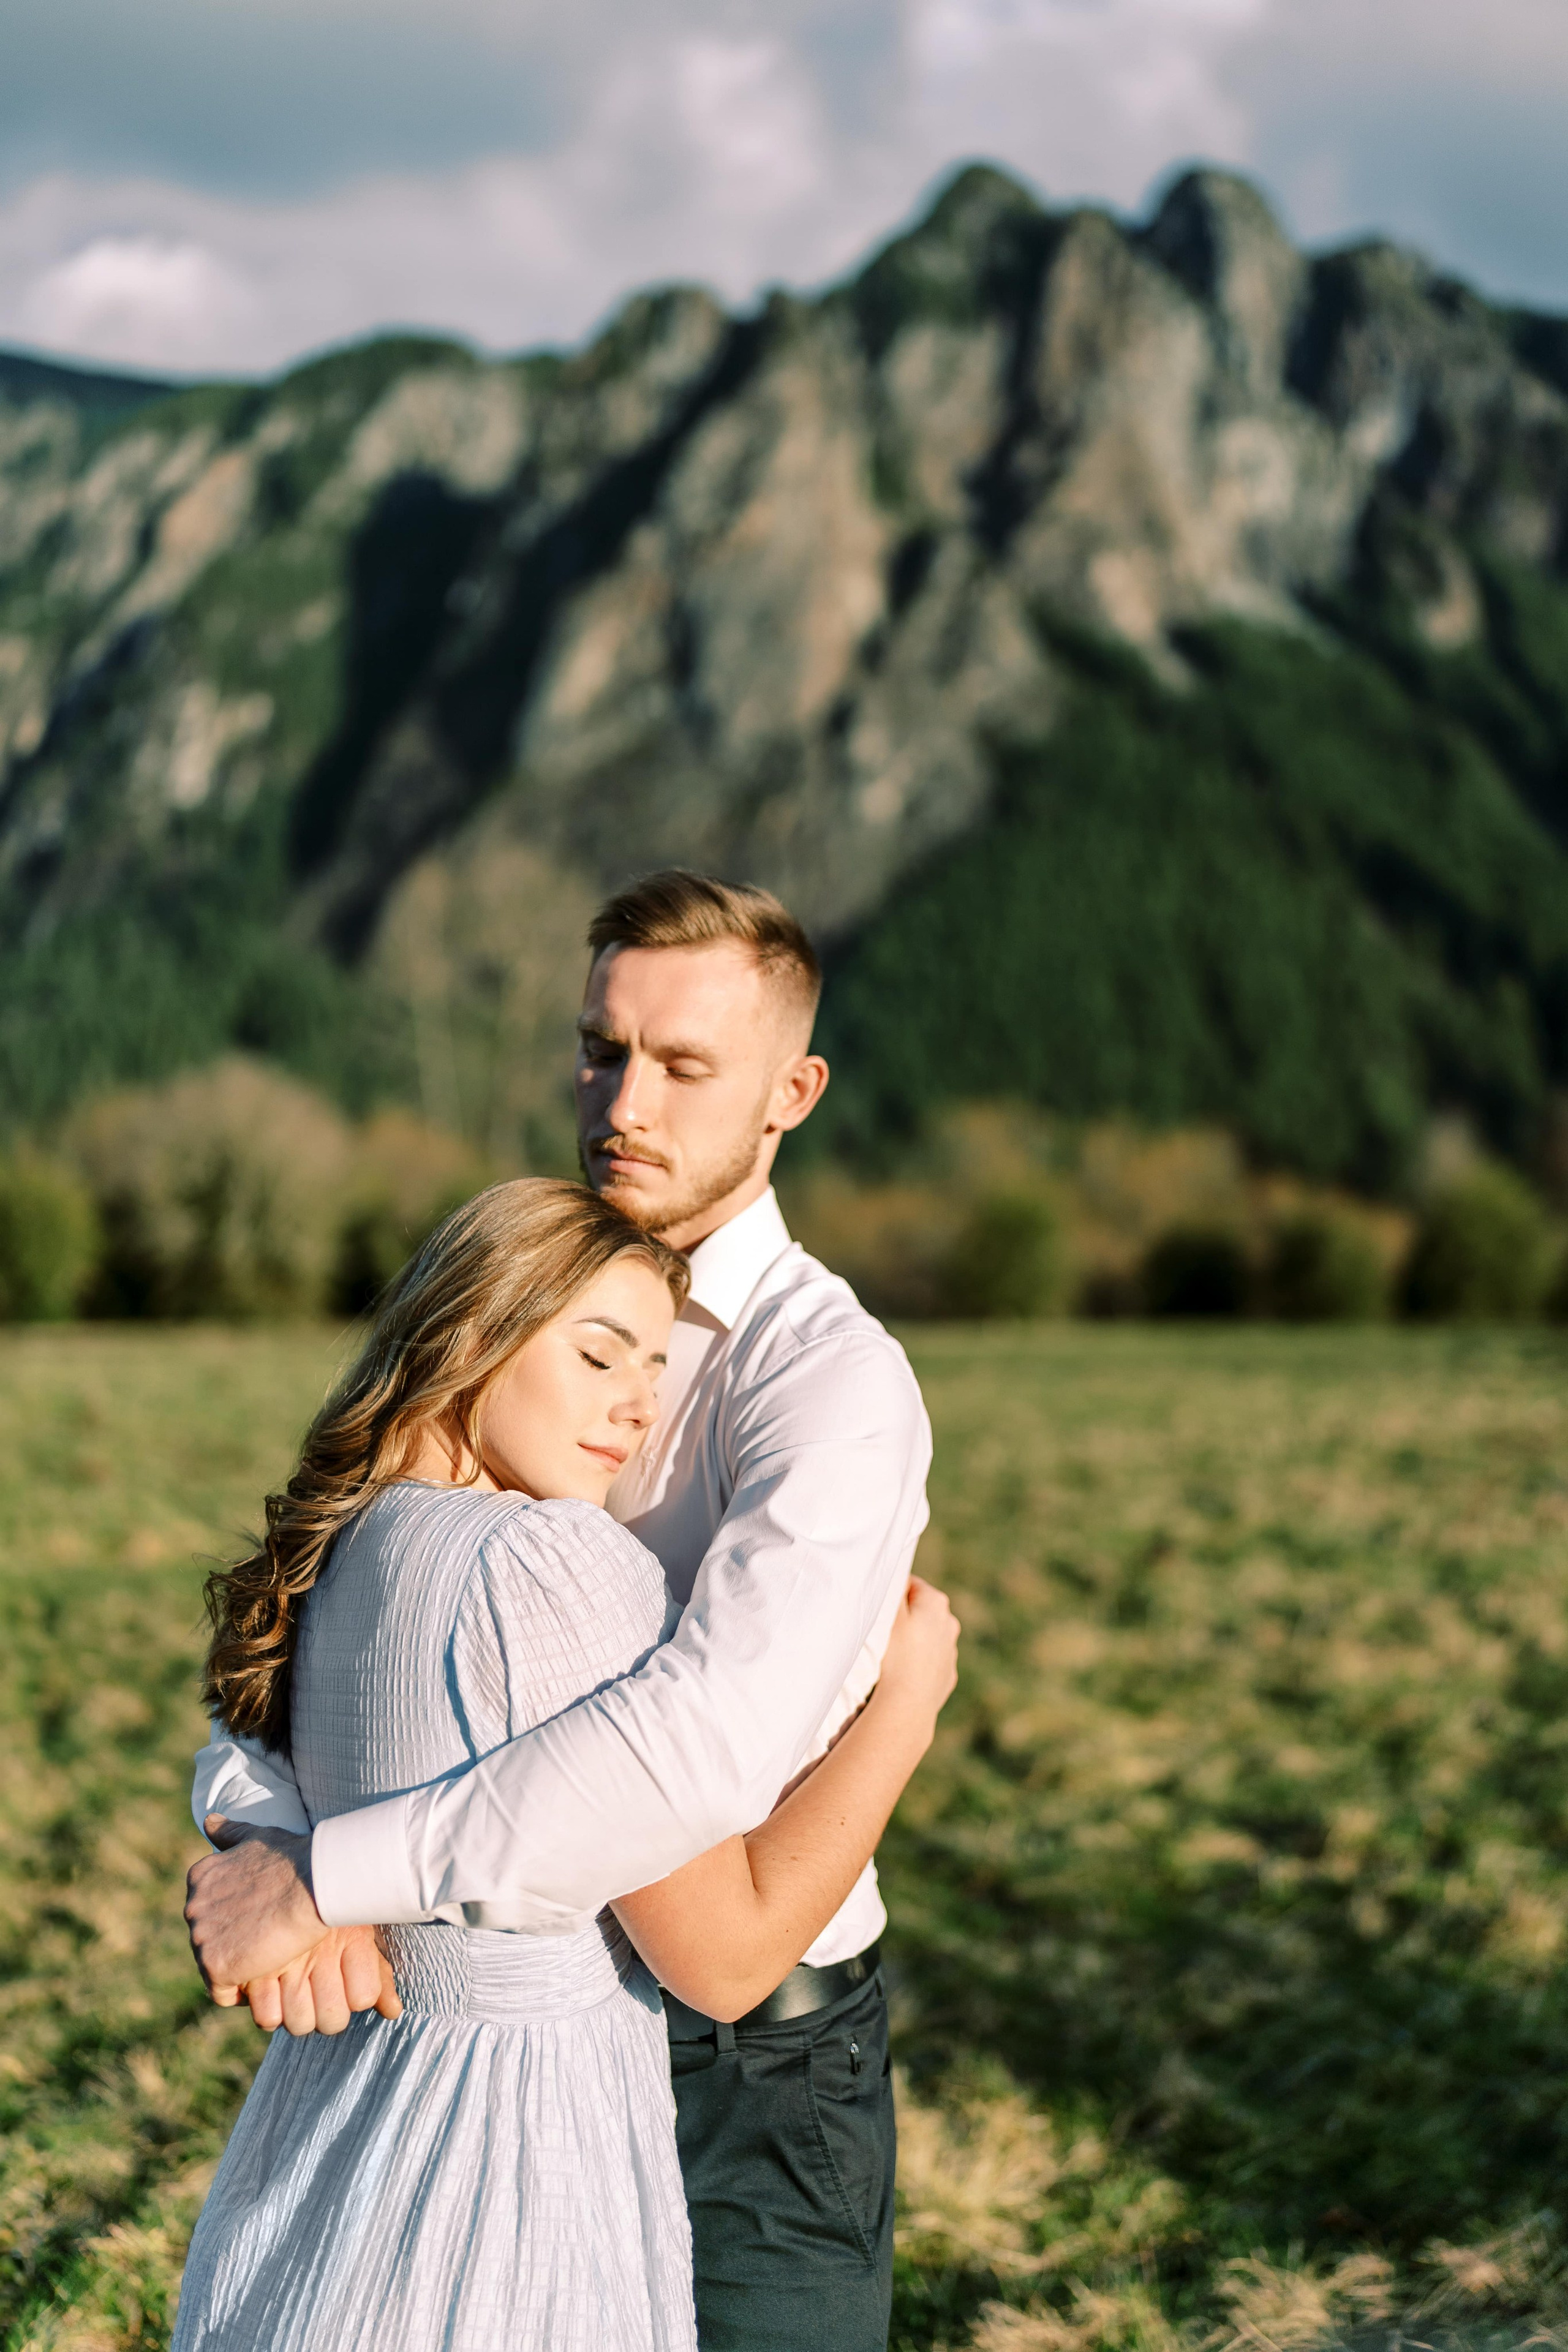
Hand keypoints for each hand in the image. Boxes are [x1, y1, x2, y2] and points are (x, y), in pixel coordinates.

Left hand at [187, 1819, 401, 2036]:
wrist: (311, 1883)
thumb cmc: (293, 1859)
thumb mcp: (257, 1837)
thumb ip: (230, 1833)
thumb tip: (209, 1821)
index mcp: (200, 1878)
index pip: (209, 1914)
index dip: (235, 1924)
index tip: (261, 1924)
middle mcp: (192, 1908)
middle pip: (209, 1942)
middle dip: (236, 1946)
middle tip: (271, 1943)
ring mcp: (200, 1939)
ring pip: (214, 1968)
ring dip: (240, 1968)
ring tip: (272, 1960)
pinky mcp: (214, 1966)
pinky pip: (222, 1992)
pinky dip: (242, 1991)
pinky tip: (266, 1975)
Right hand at [245, 1925, 402, 2036]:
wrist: (273, 1878)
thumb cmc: (322, 1910)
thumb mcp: (355, 1932)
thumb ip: (377, 1973)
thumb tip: (393, 2011)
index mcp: (354, 1936)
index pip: (364, 1998)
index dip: (356, 1996)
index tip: (347, 1978)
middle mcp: (321, 1950)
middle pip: (333, 2020)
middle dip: (325, 2012)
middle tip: (316, 1985)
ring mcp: (283, 1961)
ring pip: (300, 2024)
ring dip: (296, 2013)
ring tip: (291, 1984)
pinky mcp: (246, 1971)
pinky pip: (268, 2019)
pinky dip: (265, 2009)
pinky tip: (267, 1984)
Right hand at [876, 1575, 960, 1728]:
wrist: (908, 1703)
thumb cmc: (895, 1653)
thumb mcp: (889, 1612)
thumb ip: (893, 1589)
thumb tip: (896, 1573)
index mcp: (936, 1602)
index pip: (910, 1585)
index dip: (892, 1595)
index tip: (879, 1609)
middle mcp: (950, 1624)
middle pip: (921, 1611)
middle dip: (905, 1618)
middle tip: (882, 1631)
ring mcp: (950, 1652)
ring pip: (927, 1638)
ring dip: (913, 1641)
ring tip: (892, 1655)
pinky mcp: (947, 1676)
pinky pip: (930, 1663)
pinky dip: (918, 1664)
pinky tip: (903, 1673)